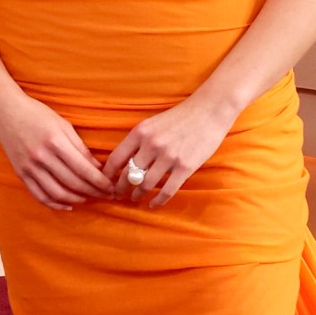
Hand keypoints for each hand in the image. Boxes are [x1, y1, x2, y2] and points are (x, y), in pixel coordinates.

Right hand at [0, 91, 112, 210]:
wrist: (4, 110)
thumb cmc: (37, 113)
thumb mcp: (63, 124)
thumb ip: (80, 147)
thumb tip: (98, 168)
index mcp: (55, 142)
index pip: (84, 170)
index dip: (100, 182)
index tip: (112, 187)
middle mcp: (42, 157)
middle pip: (73, 183)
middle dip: (94, 192)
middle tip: (106, 195)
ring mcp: (29, 167)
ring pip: (57, 193)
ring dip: (77, 200)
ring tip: (90, 198)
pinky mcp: (20, 173)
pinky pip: (39, 195)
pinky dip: (55, 204)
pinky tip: (68, 205)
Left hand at [103, 91, 236, 206]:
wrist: (209, 110)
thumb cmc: (180, 117)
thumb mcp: (153, 123)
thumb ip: (139, 140)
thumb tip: (125, 162)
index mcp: (140, 132)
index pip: (116, 159)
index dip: (108, 175)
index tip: (106, 183)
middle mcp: (151, 145)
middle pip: (128, 175)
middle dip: (120, 188)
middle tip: (118, 195)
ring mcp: (168, 157)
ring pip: (145, 184)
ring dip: (138, 195)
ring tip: (135, 198)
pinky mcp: (185, 167)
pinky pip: (166, 190)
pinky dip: (158, 200)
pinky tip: (153, 204)